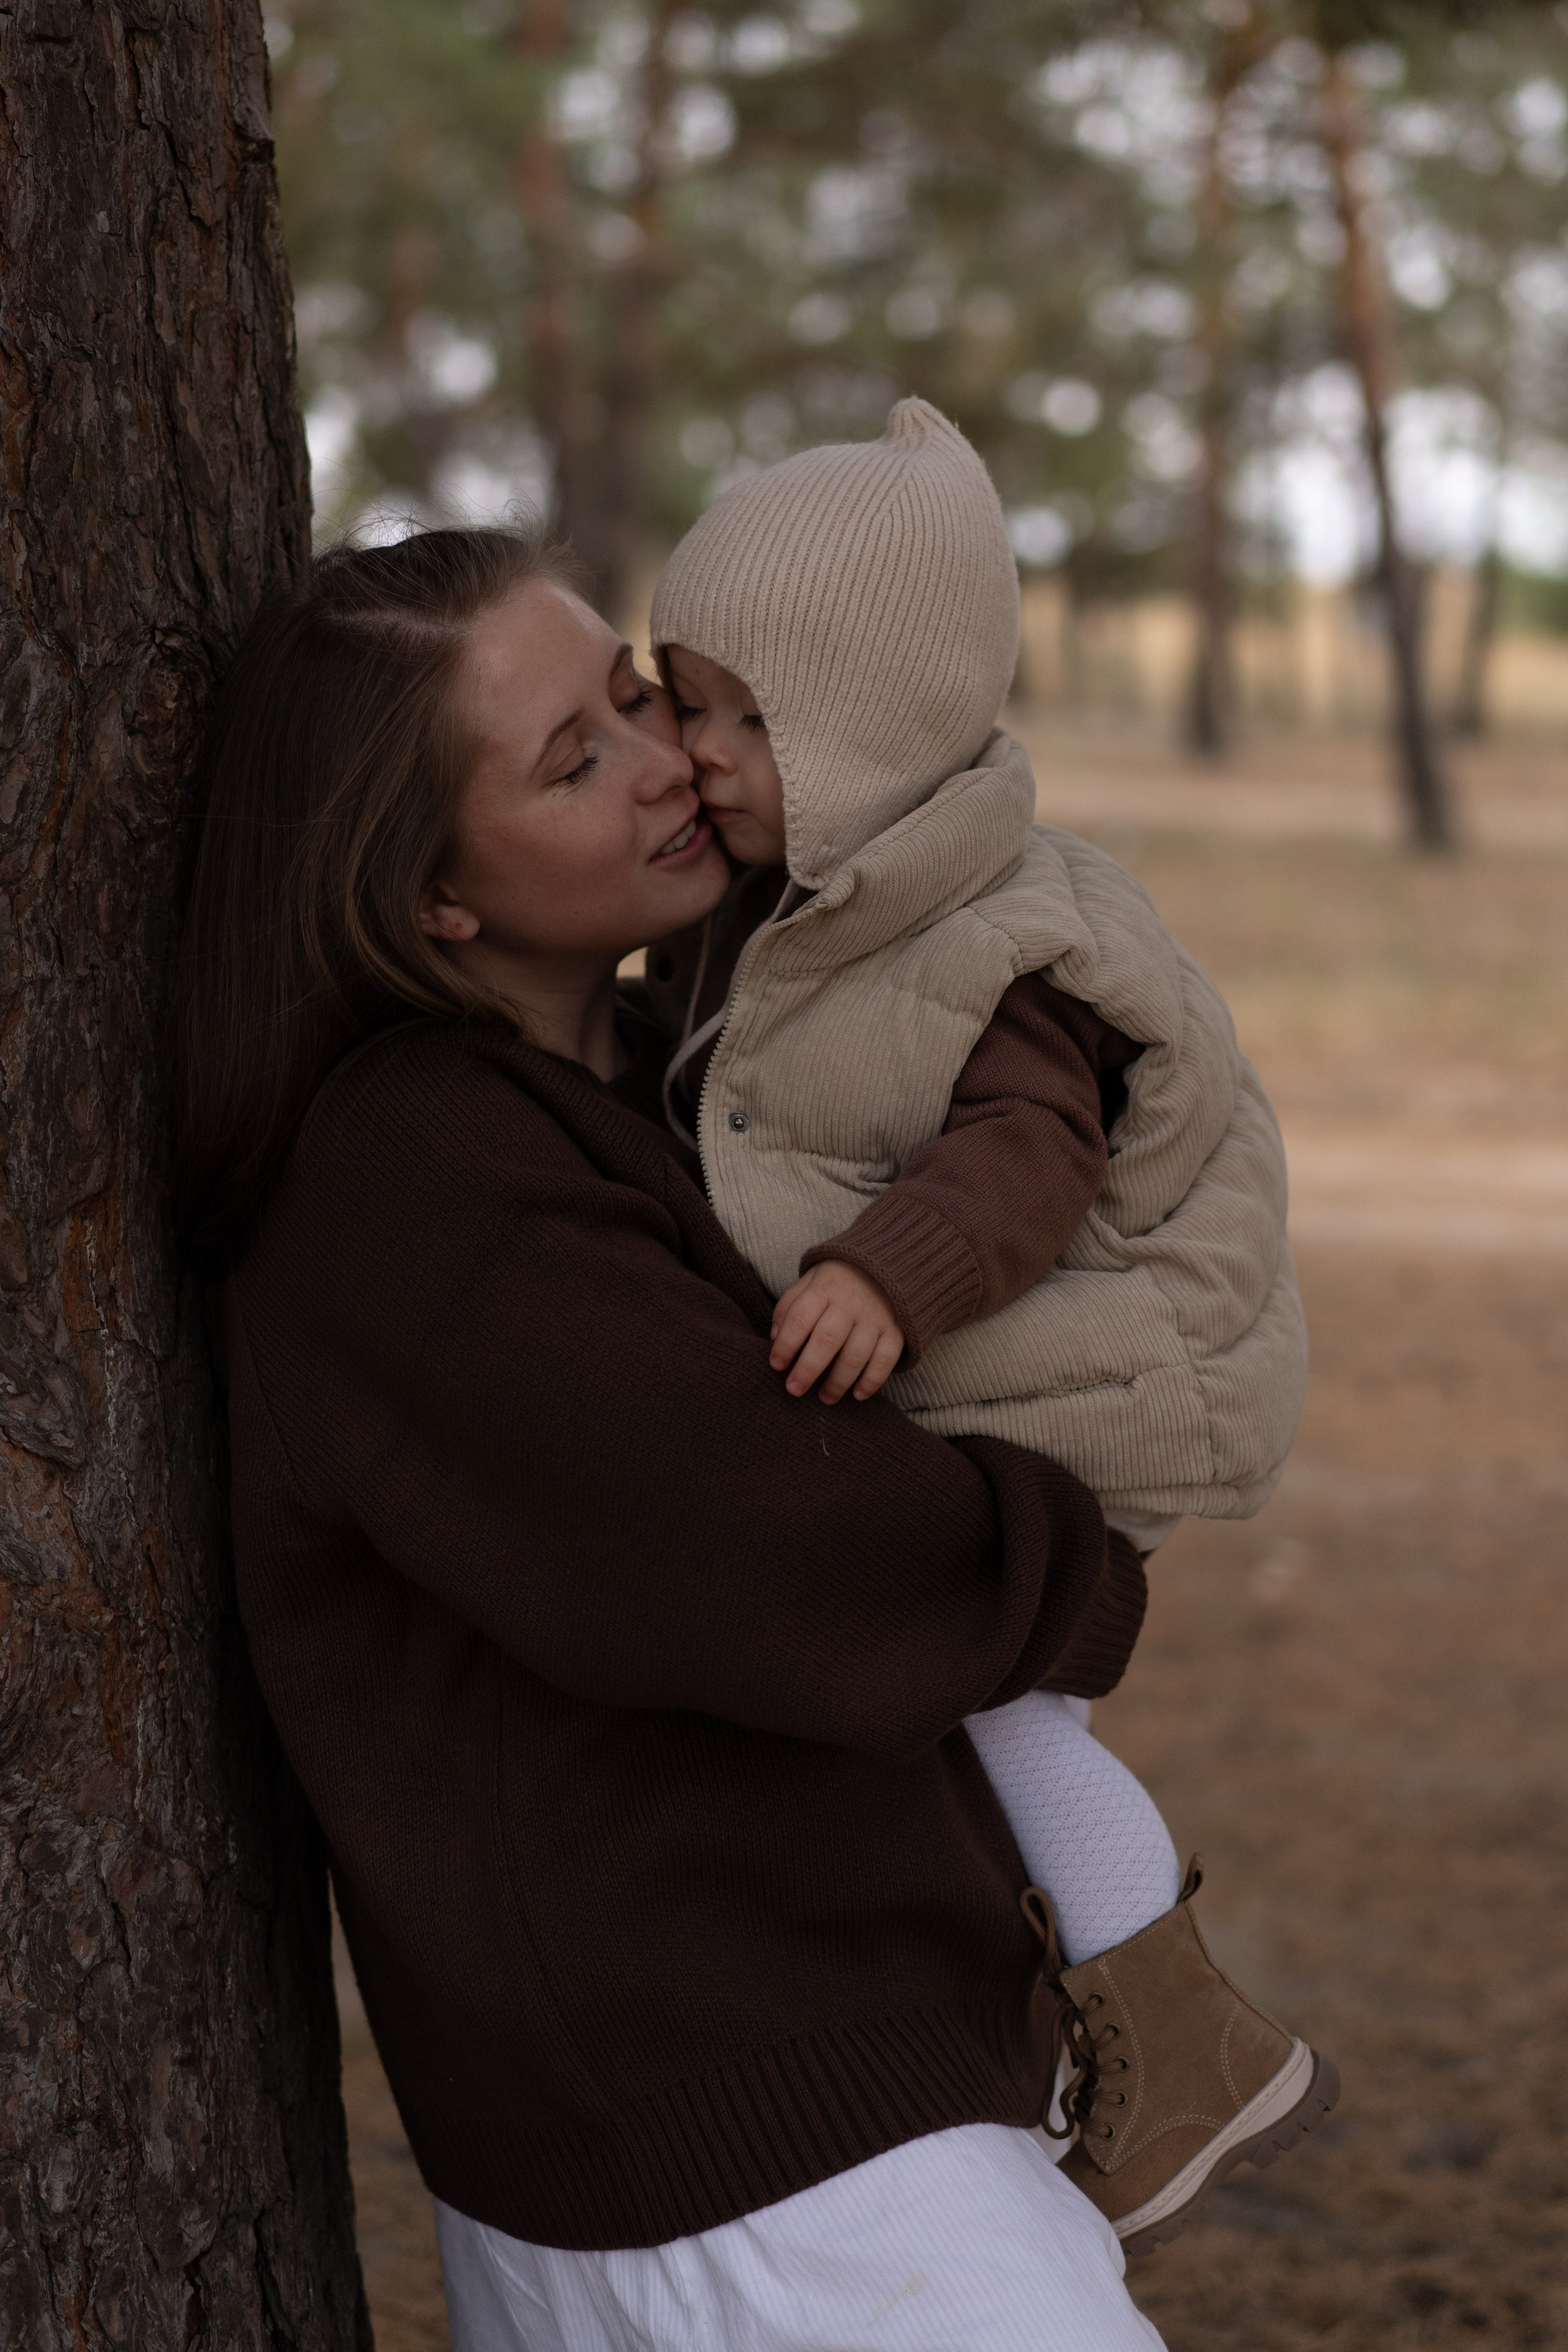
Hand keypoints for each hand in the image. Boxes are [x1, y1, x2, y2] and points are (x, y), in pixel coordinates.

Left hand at [769, 1261, 904, 1403]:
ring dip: (838, 1382)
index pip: (800, 1317)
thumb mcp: (809, 1281)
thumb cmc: (837, 1281)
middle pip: (826, 1339)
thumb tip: (775, 1337)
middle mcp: (850, 1302)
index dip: (786, 1344)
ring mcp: (875, 1317)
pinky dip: (872, 1380)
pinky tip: (858, 1394)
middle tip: (794, 1390)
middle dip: (808, 1369)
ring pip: (856, 1355)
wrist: (885, 1265)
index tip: (776, 1365)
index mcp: (824, 1288)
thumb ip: (790, 1305)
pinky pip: (886, 1359)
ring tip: (825, 1398)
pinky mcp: (896, 1330)